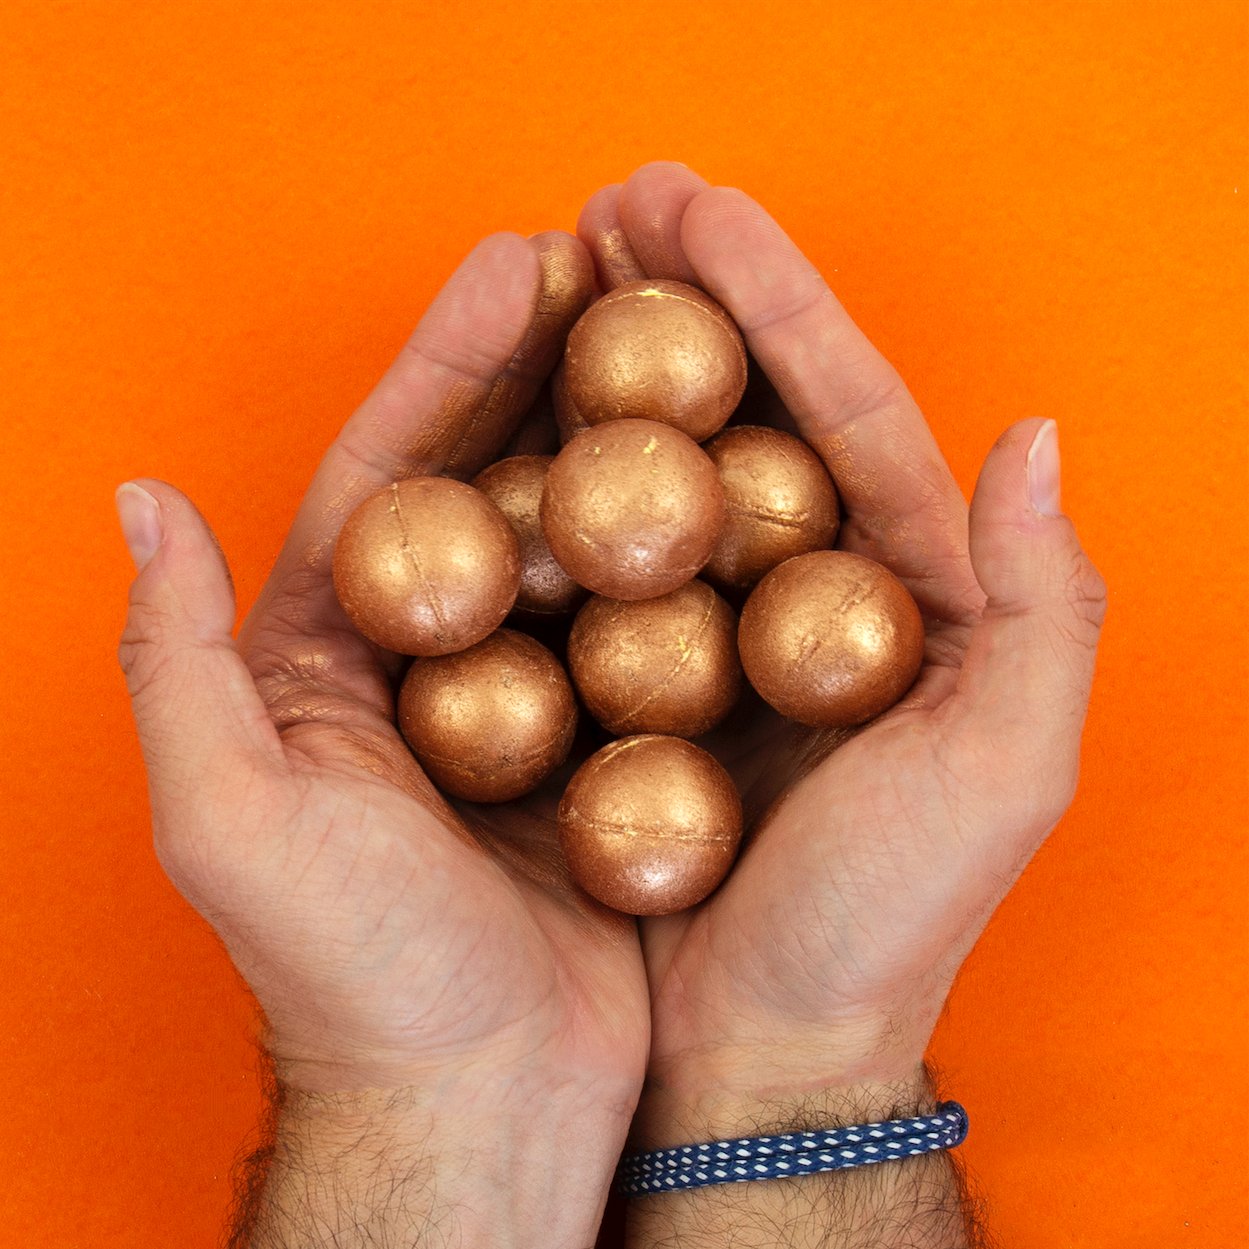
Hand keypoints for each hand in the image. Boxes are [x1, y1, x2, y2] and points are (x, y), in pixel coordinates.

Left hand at [116, 231, 647, 1245]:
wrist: (483, 1103)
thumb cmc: (354, 977)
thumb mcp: (232, 818)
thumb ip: (180, 661)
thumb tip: (140, 500)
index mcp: (329, 659)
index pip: (386, 476)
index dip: (445, 365)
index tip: (517, 263)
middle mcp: (436, 663)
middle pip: (491, 486)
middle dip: (545, 370)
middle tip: (611, 262)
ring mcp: (538, 696)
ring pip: (582, 539)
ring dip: (622, 438)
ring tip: (680, 335)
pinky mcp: (617, 740)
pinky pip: (654, 621)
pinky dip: (689, 548)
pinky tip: (736, 476)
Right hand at [578, 165, 1105, 1241]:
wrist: (752, 1047)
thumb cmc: (876, 927)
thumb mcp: (1000, 776)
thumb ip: (1041, 606)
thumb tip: (1030, 433)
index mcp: (910, 593)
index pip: (847, 414)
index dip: (778, 304)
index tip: (699, 210)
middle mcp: (808, 594)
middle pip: (750, 419)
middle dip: (690, 300)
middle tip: (616, 198)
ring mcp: (712, 630)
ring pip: (663, 473)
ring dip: (617, 364)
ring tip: (559, 262)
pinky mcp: (629, 677)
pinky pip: (594, 561)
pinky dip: (559, 480)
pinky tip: (511, 409)